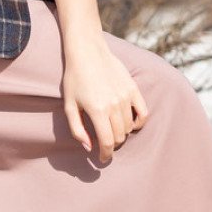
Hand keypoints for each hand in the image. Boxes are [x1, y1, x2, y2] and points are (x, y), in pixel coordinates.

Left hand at [62, 33, 148, 162]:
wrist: (87, 52)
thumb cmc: (74, 79)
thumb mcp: (69, 105)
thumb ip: (77, 129)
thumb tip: (88, 147)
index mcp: (97, 110)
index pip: (107, 142)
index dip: (105, 154)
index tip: (102, 158)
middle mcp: (114, 105)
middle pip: (119, 137)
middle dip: (112, 145)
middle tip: (105, 144)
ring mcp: (125, 97)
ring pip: (129, 127)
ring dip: (122, 134)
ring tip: (112, 131)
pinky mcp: (133, 89)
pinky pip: (143, 113)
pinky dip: (138, 122)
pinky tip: (130, 124)